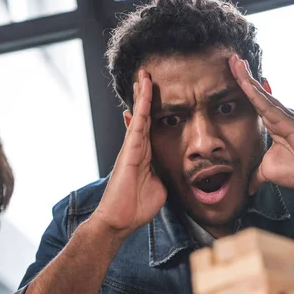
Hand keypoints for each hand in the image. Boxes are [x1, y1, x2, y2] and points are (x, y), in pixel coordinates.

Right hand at [93, 70, 166, 237]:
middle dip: (145, 97)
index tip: (155, 96)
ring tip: (144, 73)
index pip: (151, 129)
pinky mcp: (129, 150)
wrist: (120, 220)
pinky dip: (142, 105)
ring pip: (140, 115)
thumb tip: (173, 168)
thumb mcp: (160, 188)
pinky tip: (144, 89)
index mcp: (145, 156)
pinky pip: (138, 123)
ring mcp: (132, 148)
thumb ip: (165, 174)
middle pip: (143, 117)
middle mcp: (137, 148)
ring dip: (142, 94)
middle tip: (147, 75)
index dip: (153, 112)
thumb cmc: (136, 207)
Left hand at [229, 55, 293, 194]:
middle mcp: (282, 117)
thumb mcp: (270, 173)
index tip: (232, 74)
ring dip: (248, 80)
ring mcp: (287, 118)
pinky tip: (246, 85)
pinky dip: (257, 96)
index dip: (244, 89)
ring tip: (236, 63)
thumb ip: (257, 176)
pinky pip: (270, 107)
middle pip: (258, 93)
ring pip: (263, 96)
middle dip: (244, 76)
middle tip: (231, 59)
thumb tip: (249, 188)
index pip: (256, 103)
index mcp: (276, 125)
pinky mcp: (291, 124)